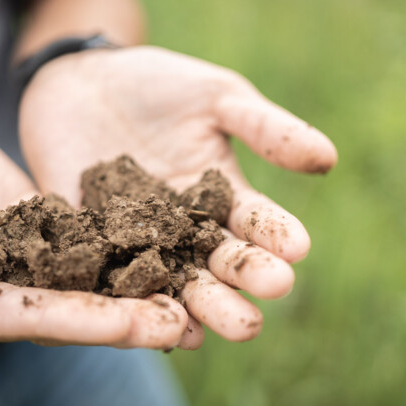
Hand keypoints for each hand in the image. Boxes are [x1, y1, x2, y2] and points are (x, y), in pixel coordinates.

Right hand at [0, 108, 187, 348]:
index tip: (140, 324)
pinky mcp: (36, 221)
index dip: (86, 322)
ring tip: (197, 290)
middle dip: (129, 314)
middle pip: (71, 306)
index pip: (30, 318)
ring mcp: (20, 255)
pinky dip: (124, 242)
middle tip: (190, 319)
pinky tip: (168, 240)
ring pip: (87, 276)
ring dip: (138, 285)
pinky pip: (85, 235)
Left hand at [19, 46, 337, 346]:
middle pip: (219, 263)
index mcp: (221, 194)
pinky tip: (154, 323)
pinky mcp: (91, 246)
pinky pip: (114, 279)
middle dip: (241, 284)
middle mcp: (185, 228)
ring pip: (174, 281)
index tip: (298, 248)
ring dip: (201, 307)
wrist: (78, 79)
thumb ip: (263, 127)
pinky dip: (135, 302)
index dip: (275, 234)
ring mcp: (138, 241)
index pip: (255, 221)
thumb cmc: (155, 84)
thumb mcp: (215, 95)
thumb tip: (327, 157)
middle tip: (266, 305)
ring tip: (226, 326)